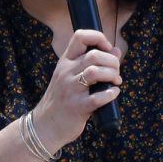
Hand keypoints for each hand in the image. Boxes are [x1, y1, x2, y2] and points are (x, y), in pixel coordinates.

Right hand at [32, 29, 121, 149]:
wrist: (45, 125)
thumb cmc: (62, 99)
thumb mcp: (71, 77)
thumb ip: (92, 63)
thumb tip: (117, 51)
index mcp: (65, 62)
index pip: (80, 36)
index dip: (99, 38)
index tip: (107, 49)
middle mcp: (66, 73)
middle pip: (94, 55)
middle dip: (112, 62)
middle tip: (116, 72)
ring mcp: (71, 90)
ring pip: (95, 72)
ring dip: (112, 75)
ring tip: (115, 82)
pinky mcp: (77, 108)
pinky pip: (98, 97)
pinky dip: (111, 94)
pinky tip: (113, 93)